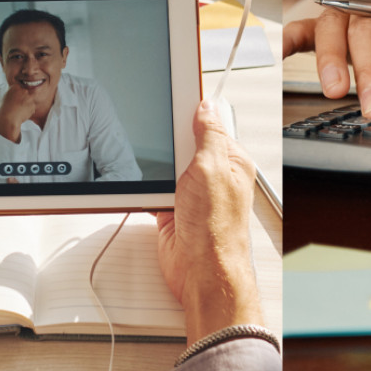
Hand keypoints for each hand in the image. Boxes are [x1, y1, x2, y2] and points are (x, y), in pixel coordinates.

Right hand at [0, 82, 36, 142]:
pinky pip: (31, 107)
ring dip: (26, 104)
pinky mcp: (33, 105)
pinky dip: (28, 110)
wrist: (8, 119)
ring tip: (18, 110)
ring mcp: (29, 98)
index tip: (16, 98)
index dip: (18, 94)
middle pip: (26, 93)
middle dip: (23, 99)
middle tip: (17, 105)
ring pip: (29, 100)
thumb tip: (16, 90)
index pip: (20, 87)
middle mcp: (23, 90)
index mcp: (15, 87)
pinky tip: (22, 113)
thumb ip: (12, 92)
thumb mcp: (5, 97)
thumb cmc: (4, 109)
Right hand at [155, 101, 262, 345]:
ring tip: (150, 165)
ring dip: (155, 168)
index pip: (211, 125)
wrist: (202, 272)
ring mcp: (192, 194)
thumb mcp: (213, 168)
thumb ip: (209, 136)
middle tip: (157, 137)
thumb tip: (205, 107)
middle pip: (184, 144)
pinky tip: (139, 186)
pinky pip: (153, 190)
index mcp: (231, 161)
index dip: (190, 113)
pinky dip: (144, 188)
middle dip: (169, 142)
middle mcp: (213, 176)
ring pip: (166, 167)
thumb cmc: (217, 228)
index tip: (171, 98)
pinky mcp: (173, 210)